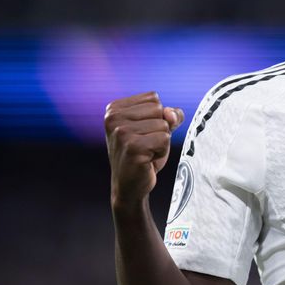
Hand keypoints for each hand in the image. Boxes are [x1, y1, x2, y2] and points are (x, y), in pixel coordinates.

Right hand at [105, 91, 184, 208]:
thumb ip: (169, 114)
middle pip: (159, 109)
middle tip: (144, 145)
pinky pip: (165, 139)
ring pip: (163, 125)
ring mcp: (121, 133)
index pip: (153, 98)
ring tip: (145, 153)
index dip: (156, 117)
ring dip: (161, 142)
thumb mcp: (157, 128)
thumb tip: (171, 114)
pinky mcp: (132, 147)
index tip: (142, 133)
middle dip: (160, 129)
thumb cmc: (143, 154)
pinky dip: (162, 151)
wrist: (130, 186)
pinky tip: (147, 160)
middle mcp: (113, 118)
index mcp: (114, 109)